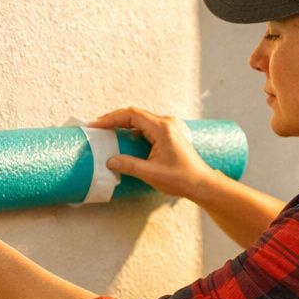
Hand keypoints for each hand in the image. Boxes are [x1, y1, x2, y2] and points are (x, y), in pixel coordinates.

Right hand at [89, 107, 214, 200]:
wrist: (202, 183)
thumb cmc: (181, 178)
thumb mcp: (152, 174)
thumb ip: (129, 166)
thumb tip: (110, 161)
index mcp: (162, 129)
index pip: (131, 115)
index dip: (111, 118)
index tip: (96, 125)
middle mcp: (166, 123)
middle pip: (134, 114)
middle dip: (114, 119)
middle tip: (97, 127)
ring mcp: (168, 127)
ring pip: (140, 119)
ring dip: (123, 123)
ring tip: (107, 130)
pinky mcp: (169, 134)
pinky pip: (146, 126)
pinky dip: (132, 130)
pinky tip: (123, 138)